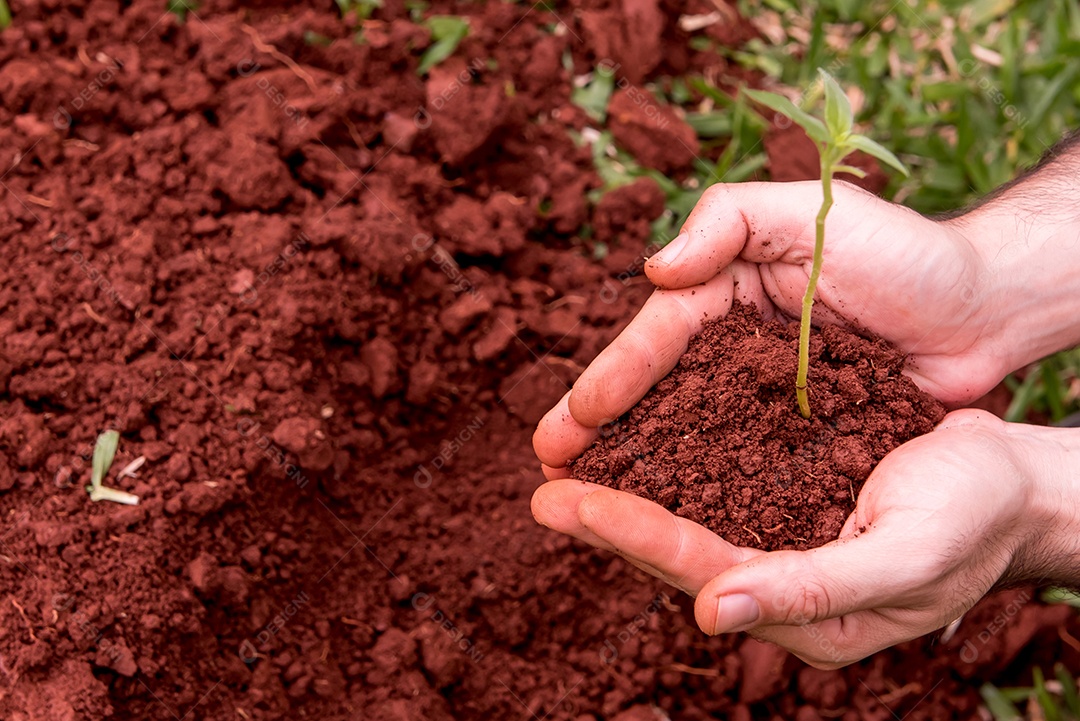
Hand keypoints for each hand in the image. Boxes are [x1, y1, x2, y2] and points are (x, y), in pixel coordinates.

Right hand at [533, 180, 1008, 471]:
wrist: (985, 311)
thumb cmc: (903, 252)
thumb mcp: (813, 211)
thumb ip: (729, 219)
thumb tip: (656, 271)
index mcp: (725, 291)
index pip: (658, 334)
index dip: (613, 376)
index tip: (573, 418)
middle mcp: (733, 348)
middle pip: (655, 391)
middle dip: (599, 428)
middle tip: (548, 465)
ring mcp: (762, 397)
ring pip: (687, 434)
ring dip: (635, 466)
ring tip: (585, 500)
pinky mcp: (796, 438)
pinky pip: (740, 465)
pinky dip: (699, 488)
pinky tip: (666, 517)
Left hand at [533, 410, 1078, 667]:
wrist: (1014, 483)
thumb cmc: (973, 512)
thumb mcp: (906, 551)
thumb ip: (813, 588)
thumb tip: (710, 612)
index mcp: (809, 615)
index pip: (700, 572)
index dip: (631, 535)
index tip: (564, 501)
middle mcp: (782, 592)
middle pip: (678, 558)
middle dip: (607, 524)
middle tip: (542, 490)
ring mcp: (782, 551)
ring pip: (687, 530)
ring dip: (625, 502)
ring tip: (565, 474)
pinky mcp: (787, 513)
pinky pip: (715, 499)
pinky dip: (668, 478)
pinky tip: (634, 456)